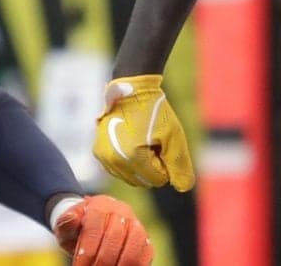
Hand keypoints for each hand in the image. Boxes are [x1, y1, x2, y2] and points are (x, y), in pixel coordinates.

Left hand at [54, 195, 152, 265]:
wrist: (92, 229)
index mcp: (100, 204)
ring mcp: (136, 225)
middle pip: (114, 236)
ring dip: (120, 264)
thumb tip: (72, 218)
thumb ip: (65, 223)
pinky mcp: (145, 241)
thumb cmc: (77, 230)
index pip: (95, 227)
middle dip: (102, 260)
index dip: (87, 250)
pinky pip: (145, 254)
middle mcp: (121, 211)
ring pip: (134, 245)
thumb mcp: (65, 226)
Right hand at [92, 74, 194, 191]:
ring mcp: (103, 157)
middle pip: (143, 181)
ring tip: (141, 141)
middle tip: (152, 142)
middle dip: (152, 166)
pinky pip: (118, 170)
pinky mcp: (98, 153)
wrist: (131, 91)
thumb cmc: (155, 112)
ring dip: (139, 165)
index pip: (158, 180)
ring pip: (130, 178)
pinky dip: (127, 162)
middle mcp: (113, 160)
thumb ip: (180, 166)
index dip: (165, 164)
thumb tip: (182, 188)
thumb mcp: (174, 137)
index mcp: (132, 157)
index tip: (161, 144)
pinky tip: (130, 143)